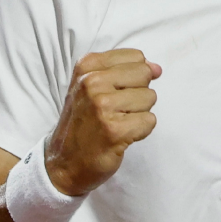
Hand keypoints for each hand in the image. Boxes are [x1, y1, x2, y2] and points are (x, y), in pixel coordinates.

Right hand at [44, 49, 161, 195]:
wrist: (64, 164)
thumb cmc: (84, 123)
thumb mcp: (92, 87)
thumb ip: (126, 71)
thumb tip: (157, 68)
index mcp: (86, 66)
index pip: (136, 57)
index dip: (133, 78)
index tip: (114, 93)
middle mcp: (92, 82)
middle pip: (144, 74)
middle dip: (138, 94)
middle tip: (116, 111)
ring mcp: (102, 106)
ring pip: (150, 97)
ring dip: (138, 114)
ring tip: (116, 124)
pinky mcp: (115, 130)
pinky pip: (149, 120)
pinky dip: (140, 131)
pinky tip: (121, 137)